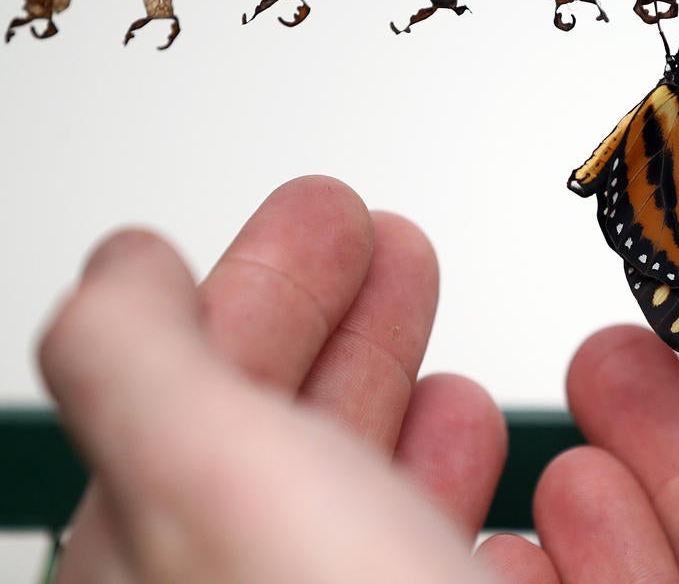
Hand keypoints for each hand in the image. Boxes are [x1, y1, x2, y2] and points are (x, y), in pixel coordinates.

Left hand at [39, 176, 510, 583]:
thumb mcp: (196, 473)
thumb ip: (136, 353)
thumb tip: (124, 264)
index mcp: (160, 543)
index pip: (202, 381)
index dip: (267, 284)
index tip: (325, 216)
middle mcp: (249, 580)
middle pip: (288, 423)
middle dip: (344, 314)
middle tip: (383, 241)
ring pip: (361, 482)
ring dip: (398, 386)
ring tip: (427, 324)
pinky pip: (434, 534)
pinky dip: (454, 472)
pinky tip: (468, 446)